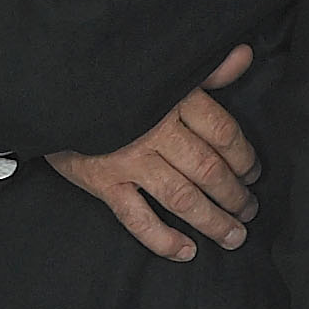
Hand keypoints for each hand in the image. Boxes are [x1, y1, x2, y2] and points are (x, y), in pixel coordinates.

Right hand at [46, 45, 258, 257]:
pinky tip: (186, 252)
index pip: (222, 133)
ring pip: (182, 198)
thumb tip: (244, 56)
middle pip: (208, 169)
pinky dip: (163, 239)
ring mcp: (129, 161)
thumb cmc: (113, 81)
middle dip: (235, 195)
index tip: (254, 172)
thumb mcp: (163, 68)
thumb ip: (205, 70)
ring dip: (213, 221)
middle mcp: (155, 133)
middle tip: (250, 210)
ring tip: (233, 236)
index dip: (245, 157)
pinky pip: (137, 219)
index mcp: (173, 100)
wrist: (54, 93)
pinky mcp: (105, 183)